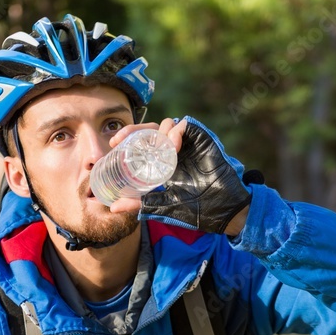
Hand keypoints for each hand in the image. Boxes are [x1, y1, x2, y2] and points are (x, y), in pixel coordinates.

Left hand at [108, 117, 251, 234]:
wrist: (222, 210)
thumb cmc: (194, 208)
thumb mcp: (159, 205)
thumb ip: (137, 204)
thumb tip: (112, 207)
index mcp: (162, 161)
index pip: (142, 141)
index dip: (127, 138)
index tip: (113, 143)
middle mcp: (173, 149)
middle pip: (151, 129)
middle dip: (134, 130)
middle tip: (121, 140)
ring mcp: (188, 142)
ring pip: (167, 124)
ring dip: (158, 133)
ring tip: (156, 148)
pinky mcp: (201, 138)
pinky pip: (186, 126)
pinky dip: (178, 131)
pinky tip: (174, 143)